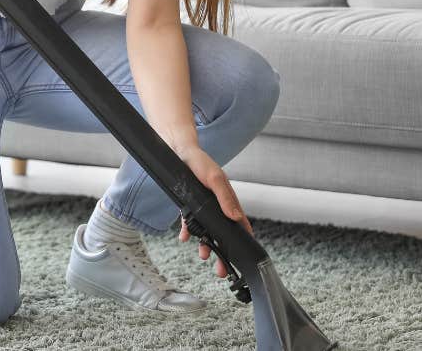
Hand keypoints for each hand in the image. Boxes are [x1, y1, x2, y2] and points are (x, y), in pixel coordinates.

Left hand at [174, 145, 252, 279]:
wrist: (178, 151)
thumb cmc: (200, 162)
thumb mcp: (214, 179)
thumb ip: (225, 198)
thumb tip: (235, 217)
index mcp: (227, 199)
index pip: (239, 223)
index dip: (242, 239)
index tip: (243, 256)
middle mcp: (217, 205)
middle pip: (222, 232)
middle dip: (223, 251)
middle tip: (222, 269)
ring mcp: (203, 205)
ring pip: (207, 230)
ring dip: (206, 244)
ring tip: (204, 255)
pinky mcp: (189, 204)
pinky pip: (190, 222)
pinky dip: (188, 231)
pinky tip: (184, 238)